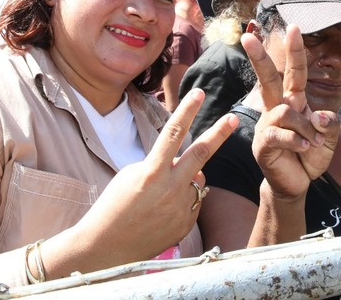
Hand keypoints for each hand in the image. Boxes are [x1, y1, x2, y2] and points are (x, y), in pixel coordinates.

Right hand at [67, 90, 237, 264]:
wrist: (107, 247)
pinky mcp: (186, 224)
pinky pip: (193, 201)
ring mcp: (181, 208)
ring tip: (159, 194)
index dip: (187, 111)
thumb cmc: (114, 205)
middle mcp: (170, 189)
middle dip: (220, 133)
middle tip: (233, 118)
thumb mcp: (132, 175)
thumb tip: (191, 164)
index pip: (174, 134)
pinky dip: (183, 199)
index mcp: (152, 172)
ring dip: (186, 177)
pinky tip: (161, 212)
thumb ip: (163, 164)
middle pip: (202, 153)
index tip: (199, 93)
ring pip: (197, 179)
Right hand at [241, 25, 339, 200]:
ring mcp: (267, 124)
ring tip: (312, 143)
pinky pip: (278, 134)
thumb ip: (330, 123)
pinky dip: (296, 141)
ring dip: (306, 128)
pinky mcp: (262, 143)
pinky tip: (303, 148)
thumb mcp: (330, 137)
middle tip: (247, 37)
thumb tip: (318, 115)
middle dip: (259, 57)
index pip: (294, 72)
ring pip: (285, 112)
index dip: (295, 51)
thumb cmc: (310, 154)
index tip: (294, 26)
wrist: (298, 182)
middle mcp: (278, 108)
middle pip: (268, 78)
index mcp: (294, 101)